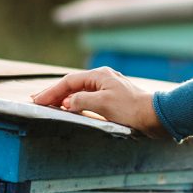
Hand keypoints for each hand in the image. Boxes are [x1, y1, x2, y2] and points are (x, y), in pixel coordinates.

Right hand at [30, 67, 168, 137]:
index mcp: (99, 76)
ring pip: (80, 91)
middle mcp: (103, 78)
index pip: (69, 82)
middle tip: (37, 100)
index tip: (38, 100)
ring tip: (49, 104)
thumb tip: (67, 102)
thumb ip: (82, 101)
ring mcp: (107, 88)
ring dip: (64, 97)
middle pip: (73, 84)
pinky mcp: (112, 99)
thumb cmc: (131, 109)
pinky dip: (76, 102)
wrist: (155, 116)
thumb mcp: (103, 104)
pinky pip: (88, 97)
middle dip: (55, 92)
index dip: (52, 91)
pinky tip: (69, 108)